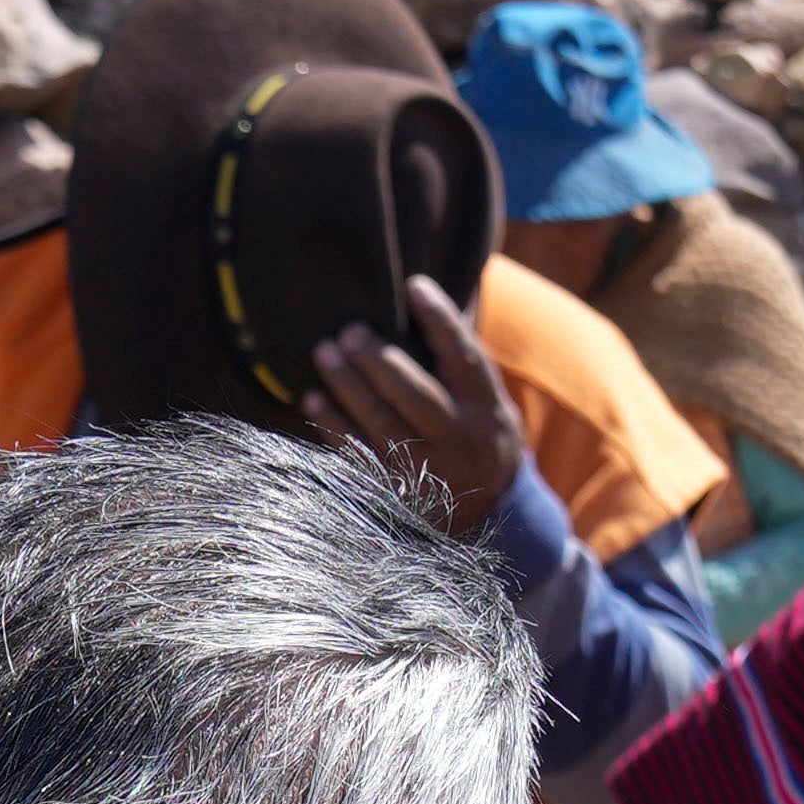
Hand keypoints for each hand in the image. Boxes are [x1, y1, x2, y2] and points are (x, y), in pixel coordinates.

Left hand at [310, 271, 533, 533]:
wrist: (492, 517)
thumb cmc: (477, 436)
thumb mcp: (488, 403)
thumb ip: (460, 363)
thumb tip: (421, 298)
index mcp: (488, 408)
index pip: (466, 357)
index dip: (440, 320)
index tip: (413, 286)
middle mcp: (463, 441)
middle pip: (417, 395)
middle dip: (379, 360)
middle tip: (348, 331)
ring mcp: (431, 472)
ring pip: (384, 425)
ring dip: (348, 387)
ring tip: (324, 353)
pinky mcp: (400, 495)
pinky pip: (361, 456)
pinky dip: (335, 426)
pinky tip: (312, 400)